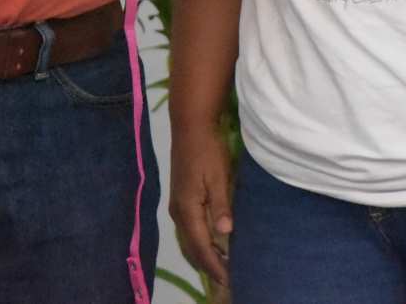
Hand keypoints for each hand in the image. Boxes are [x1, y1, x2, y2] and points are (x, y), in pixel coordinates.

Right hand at [169, 121, 233, 287]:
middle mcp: (178, 212)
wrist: (190, 126)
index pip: (201, 246)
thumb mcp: (218, 176)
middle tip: (227, 278)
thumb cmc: (207, 150)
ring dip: (203, 254)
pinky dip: (199, 242)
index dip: (214, 264)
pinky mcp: (180, 199)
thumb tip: (225, 232)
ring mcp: (176, 205)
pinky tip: (212, 243)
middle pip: (191, 248)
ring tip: (221, 266)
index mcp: (187, 209)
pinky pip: (189, 230)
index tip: (229, 279)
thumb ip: (221, 205)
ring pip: (188, 240)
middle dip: (208, 265)